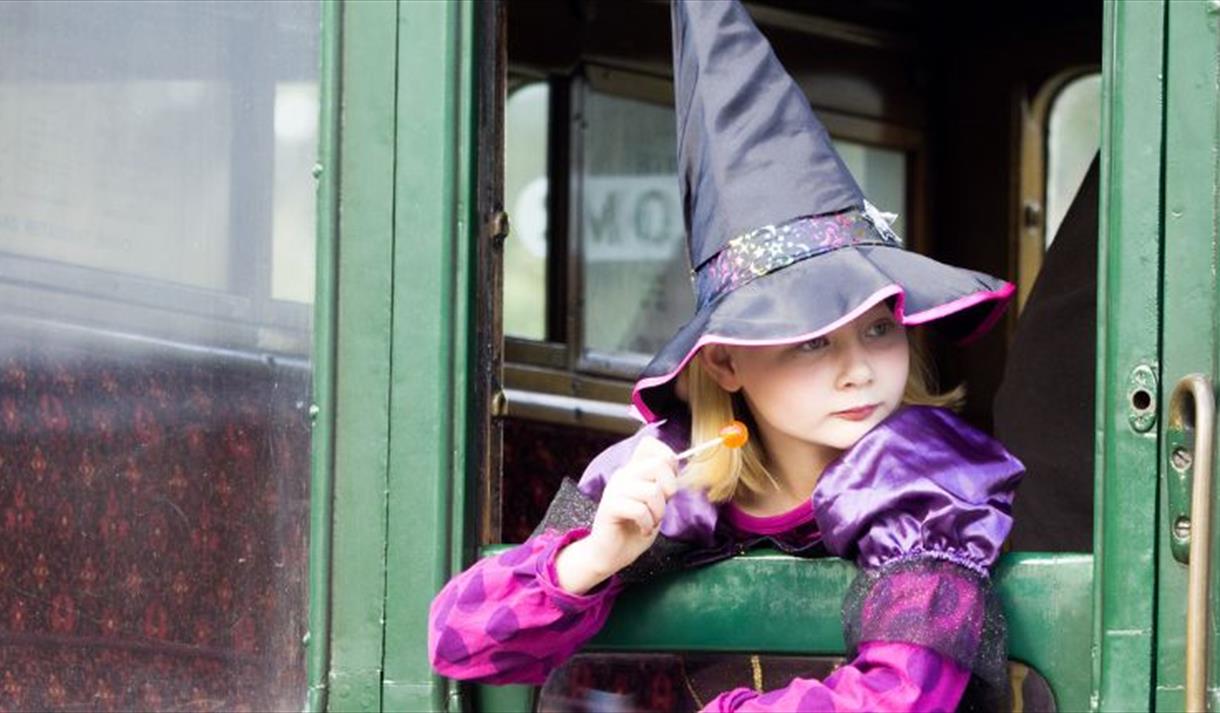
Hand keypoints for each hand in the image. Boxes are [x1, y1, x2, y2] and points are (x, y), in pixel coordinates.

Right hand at [555, 437, 678, 593]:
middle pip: (658, 464)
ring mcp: (615, 489)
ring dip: (658, 512)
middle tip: (662, 507)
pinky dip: (647, 524)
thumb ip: (662, 485)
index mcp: (634, 470)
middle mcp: (623, 475)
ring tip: (651, 523)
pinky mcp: (610, 507)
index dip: (668, 458)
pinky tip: (642, 530)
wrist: (611, 554)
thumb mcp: (655, 504)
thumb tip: (676, 469)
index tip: (667, 483)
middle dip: (670, 488)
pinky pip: (639, 509)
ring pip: (652, 491)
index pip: (650, 445)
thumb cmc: (634, 528)